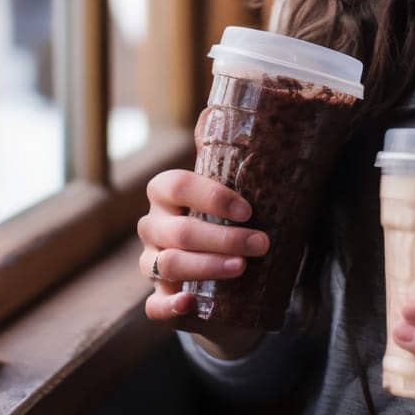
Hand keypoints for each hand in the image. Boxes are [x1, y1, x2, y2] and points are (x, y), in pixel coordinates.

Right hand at [136, 143, 268, 356]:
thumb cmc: (232, 219)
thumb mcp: (233, 187)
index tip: (248, 209)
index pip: (175, 185)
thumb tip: (216, 109)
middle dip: (222, 237)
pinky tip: (189, 303)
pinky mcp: (159, 298)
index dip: (210, 196)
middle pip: (178, 230)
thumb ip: (226, 153)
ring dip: (205, 265)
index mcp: (166, 193)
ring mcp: (152, 262)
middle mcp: (154, 226)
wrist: (230, 272)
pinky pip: (154, 306)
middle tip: (261, 243)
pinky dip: (169, 306)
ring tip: (241, 267)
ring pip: (167, 264)